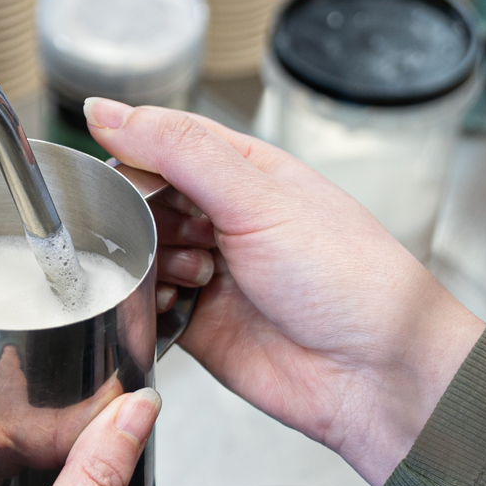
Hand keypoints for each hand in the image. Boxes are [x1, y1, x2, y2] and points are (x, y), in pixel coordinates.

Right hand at [85, 99, 483, 485]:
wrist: (377, 374)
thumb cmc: (350, 279)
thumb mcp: (258, 196)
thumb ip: (179, 150)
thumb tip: (109, 110)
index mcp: (246, 172)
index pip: (164, 141)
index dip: (130, 151)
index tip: (107, 170)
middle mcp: (227, 220)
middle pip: (144, 200)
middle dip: (140, 215)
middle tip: (171, 231)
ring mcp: (212, 274)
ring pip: (140, 254)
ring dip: (151, 262)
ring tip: (196, 274)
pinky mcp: (200, 327)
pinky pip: (147, 308)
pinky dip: (148, 307)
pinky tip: (175, 306)